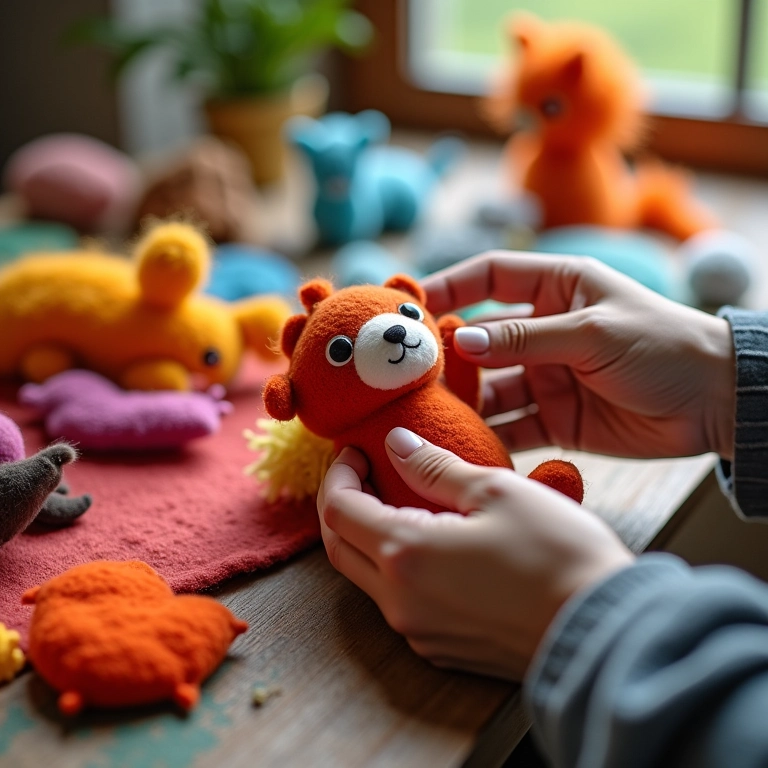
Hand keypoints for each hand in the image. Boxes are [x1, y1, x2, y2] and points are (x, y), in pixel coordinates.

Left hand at [317, 428, 633, 679]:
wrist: (605, 634)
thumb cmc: (557, 555)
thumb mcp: (496, 491)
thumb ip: (435, 468)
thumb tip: (396, 445)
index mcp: (406, 555)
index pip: (338, 509)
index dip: (339, 474)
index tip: (357, 451)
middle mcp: (400, 601)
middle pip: (340, 547)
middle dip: (343, 504)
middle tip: (364, 473)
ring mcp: (419, 631)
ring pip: (367, 577)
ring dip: (368, 536)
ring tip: (396, 501)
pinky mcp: (442, 649)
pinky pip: (399, 602)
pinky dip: (397, 566)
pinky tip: (428, 543)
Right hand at [422, 252, 735, 459]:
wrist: (717, 402)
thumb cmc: (663, 344)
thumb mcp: (593, 332)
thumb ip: (525, 339)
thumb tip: (462, 339)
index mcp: (557, 290)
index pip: (491, 278)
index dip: (451, 286)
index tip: (412, 305)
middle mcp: (545, 331)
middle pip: (481, 339)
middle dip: (447, 354)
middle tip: (408, 372)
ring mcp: (547, 376)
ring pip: (490, 387)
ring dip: (463, 400)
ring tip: (426, 413)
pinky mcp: (554, 418)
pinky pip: (511, 426)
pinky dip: (489, 434)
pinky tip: (461, 442)